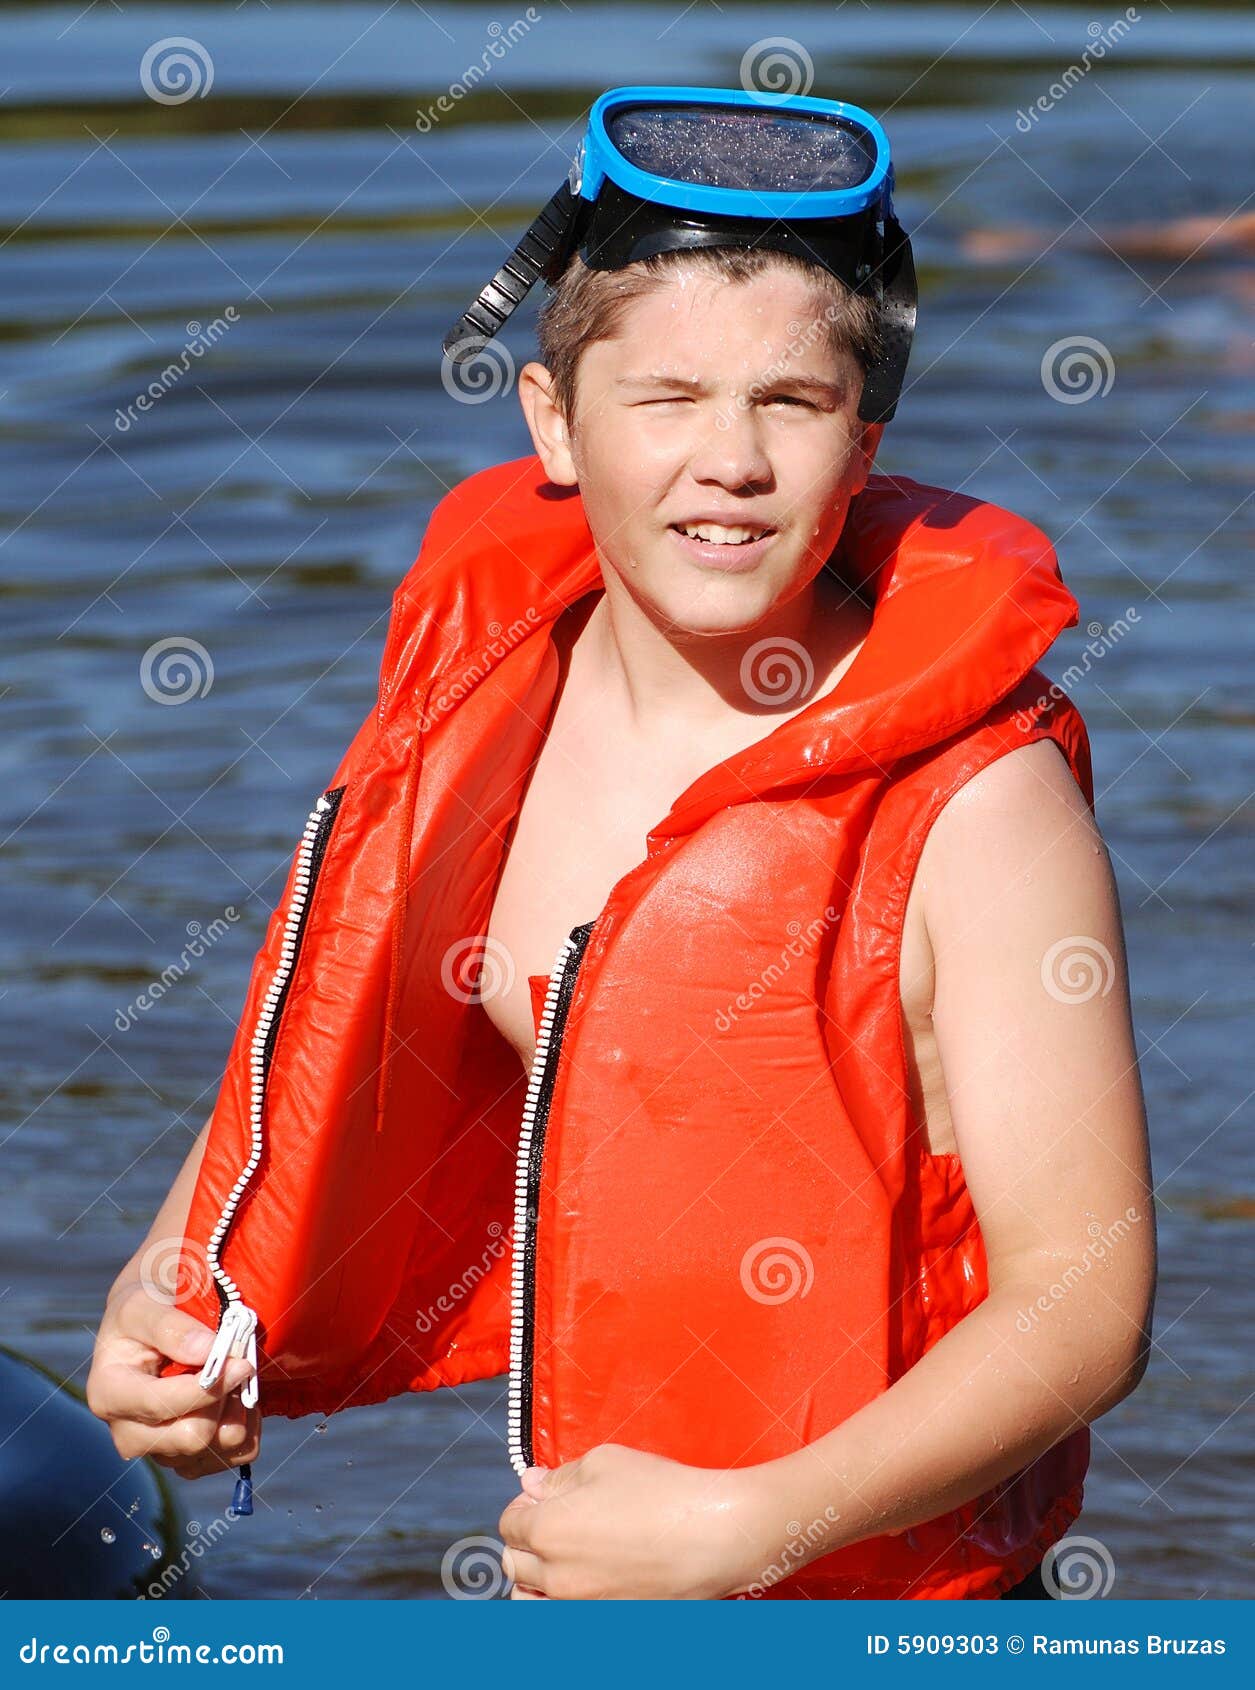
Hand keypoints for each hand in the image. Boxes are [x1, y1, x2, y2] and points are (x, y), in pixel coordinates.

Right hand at [86, 1277, 258, 1479]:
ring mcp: (159, 1448)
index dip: (208, 1388)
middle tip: (242, 1367)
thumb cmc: (145, 1306)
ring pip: (213, 1452)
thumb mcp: (144, 1303)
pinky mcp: (188, 1456)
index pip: (163, 1407)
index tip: (241, 1362)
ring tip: (240, 1380)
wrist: (154, 1318)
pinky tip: (242, 1398)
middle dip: (224, 1403)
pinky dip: (247, 1430)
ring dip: (238, 1415)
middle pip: (190, 1439)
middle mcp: (128, 1431)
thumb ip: (171, 1326)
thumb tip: (207, 1351)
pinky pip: (230, 1459)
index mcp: (109, 1394)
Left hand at [497, 1442, 769, 1599]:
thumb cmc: (662, 1492)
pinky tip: (584, 1584)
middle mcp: (556, 1577)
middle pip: (515, 1565)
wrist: (715, 1536)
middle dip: (526, 1542)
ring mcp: (580, 1608)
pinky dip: (562, 1605)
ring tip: (560, 1562)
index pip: (509, 1525)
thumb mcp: (605, 1462)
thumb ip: (560, 1477)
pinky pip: (563, 1621)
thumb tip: (532, 1484)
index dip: (525, 1507)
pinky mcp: (605, 1624)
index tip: (544, 1499)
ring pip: (530, 1604)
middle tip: (554, 1526)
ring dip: (535, 1582)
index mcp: (549, 1531)